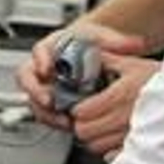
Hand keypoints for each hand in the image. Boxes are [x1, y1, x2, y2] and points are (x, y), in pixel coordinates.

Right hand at [17, 22, 144, 128]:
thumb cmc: (89, 43)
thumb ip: (116, 42)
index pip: (39, 51)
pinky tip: (69, 125)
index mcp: (51, 47)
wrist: (89, 53)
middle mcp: (42, 67)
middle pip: (27, 78)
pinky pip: (45, 113)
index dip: (41, 60)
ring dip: (46, 112)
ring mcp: (44, 85)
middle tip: (49, 100)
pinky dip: (55, 121)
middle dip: (35, 91)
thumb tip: (135, 44)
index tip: (47, 68)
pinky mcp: (50, 102)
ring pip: (33, 99)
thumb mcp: (102, 38)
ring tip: (64, 121)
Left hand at [70, 53, 160, 157]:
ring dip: (94, 138)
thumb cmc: (162, 79)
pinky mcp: (144, 146)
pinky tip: (114, 138)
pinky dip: (110, 151)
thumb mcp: (132, 64)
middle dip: (82, 125)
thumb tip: (86, 54)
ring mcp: (134, 134)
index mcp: (119, 96)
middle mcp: (125, 117)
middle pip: (85, 132)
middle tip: (86, 119)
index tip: (78, 106)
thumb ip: (105, 60)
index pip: (82, 112)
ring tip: (100, 128)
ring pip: (97, 147)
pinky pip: (116, 157)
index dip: (76, 109)